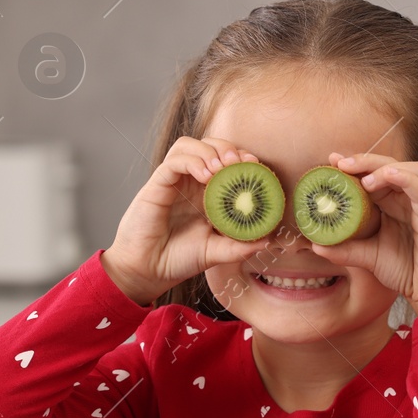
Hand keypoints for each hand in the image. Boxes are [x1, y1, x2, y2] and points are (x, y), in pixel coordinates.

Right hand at [104, 138, 284, 305]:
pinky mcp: (157, 185)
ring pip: (189, 145)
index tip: (256, 166)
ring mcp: (173, 181)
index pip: (225, 160)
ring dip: (209, 150)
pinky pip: (174, 161)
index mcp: (207, 192)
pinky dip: (192, 161)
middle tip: (241, 163)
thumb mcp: (218, 252)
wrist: (148, 272)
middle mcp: (190, 182)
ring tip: (221, 168)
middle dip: (228, 148)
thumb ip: (241, 246)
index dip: (241, 157)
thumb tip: (269, 240)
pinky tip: (205, 176)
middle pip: (209, 145)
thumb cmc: (179, 259)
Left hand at [310, 153, 417, 313]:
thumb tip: (316, 245)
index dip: (357, 164)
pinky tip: (388, 175)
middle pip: (393, 164)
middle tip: (341, 164)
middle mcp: (414, 199)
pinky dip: (406, 178)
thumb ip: (345, 249)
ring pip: (413, 170)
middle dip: (366, 160)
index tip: (332, 162)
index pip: (377, 174)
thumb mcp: (369, 256)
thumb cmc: (407, 271)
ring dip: (387, 168)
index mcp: (398, 203)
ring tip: (364, 178)